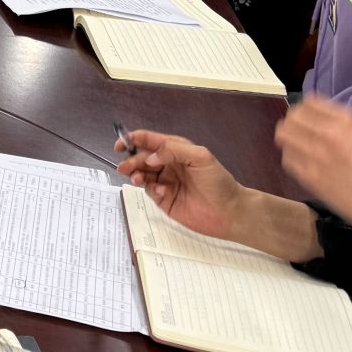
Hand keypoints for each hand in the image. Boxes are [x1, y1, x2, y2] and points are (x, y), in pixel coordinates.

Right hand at [117, 131, 249, 240]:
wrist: (229, 212)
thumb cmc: (218, 182)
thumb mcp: (201, 157)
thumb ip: (174, 150)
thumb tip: (151, 156)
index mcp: (175, 150)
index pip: (149, 140)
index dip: (133, 139)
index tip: (122, 143)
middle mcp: (167, 164)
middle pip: (141, 158)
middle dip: (131, 160)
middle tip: (125, 167)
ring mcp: (165, 182)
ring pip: (142, 174)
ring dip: (135, 174)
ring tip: (137, 179)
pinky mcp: (164, 200)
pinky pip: (150, 191)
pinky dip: (151, 189)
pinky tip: (162, 192)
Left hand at [276, 99, 351, 255]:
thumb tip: (332, 121)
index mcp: (346, 121)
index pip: (310, 102)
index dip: (307, 108)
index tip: (309, 116)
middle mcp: (326, 133)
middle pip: (293, 116)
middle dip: (295, 121)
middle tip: (301, 130)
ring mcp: (314, 155)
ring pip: (284, 135)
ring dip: (290, 137)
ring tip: (298, 145)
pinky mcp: (307, 176)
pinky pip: (287, 158)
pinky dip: (291, 156)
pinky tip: (302, 162)